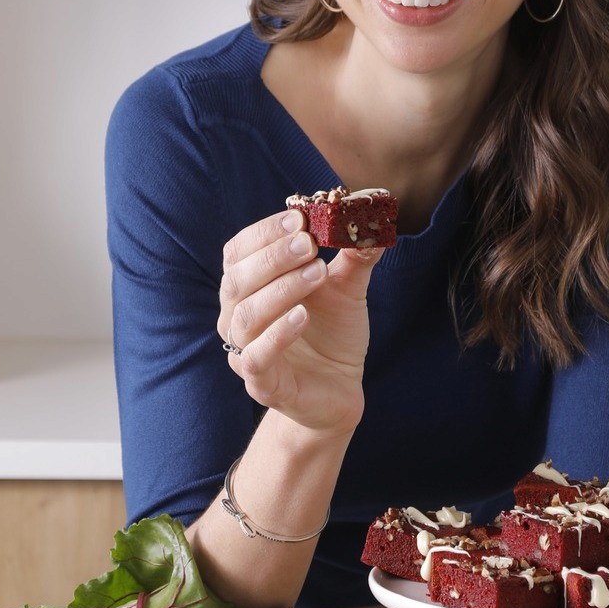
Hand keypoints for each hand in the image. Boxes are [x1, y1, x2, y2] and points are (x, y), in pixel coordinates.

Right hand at [218, 209, 384, 434]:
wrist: (339, 390)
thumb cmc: (332, 333)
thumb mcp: (347, 288)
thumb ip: (354, 256)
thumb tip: (371, 217)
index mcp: (248, 287)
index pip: (239, 251)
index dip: (264, 233)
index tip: (298, 218)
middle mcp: (237, 317)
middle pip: (238, 280)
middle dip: (273, 257)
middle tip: (309, 243)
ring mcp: (245, 351)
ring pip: (246, 315)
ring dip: (281, 289)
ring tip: (318, 272)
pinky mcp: (261, 384)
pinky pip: (257, 357)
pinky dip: (278, 334)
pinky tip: (303, 315)